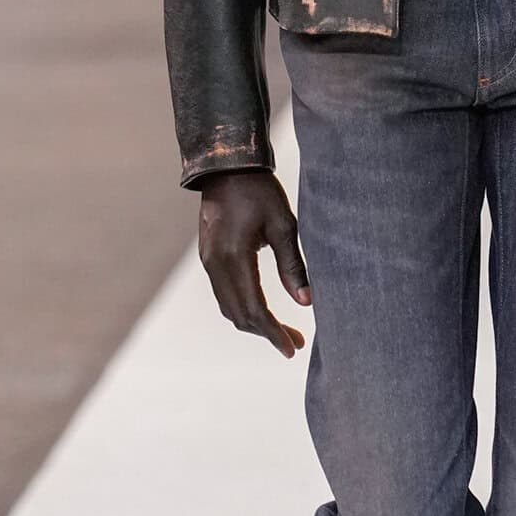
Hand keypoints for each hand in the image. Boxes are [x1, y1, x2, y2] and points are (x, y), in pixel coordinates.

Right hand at [197, 170, 311, 358]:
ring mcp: (208, 262)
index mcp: (234, 258)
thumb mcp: (284, 225)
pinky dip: (243, 308)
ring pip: (229, 307)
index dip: (274, 332)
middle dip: (266, 333)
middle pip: (239, 315)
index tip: (292, 348)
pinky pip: (224, 294)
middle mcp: (216, 265)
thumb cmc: (260, 191)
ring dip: (254, 323)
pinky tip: (263, 309)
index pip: (254, 309)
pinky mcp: (208, 257)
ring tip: (282, 331)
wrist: (227, 166)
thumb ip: (293, 265)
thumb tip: (306, 302)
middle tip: (295, 343)